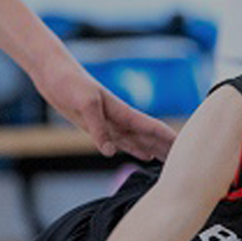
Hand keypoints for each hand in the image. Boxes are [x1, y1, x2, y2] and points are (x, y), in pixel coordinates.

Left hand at [35, 57, 174, 160]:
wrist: (53, 74)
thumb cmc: (69, 82)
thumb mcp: (84, 104)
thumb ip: (98, 128)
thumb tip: (109, 152)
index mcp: (122, 112)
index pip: (153, 128)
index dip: (170, 139)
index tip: (188, 152)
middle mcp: (121, 119)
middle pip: (151, 137)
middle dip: (170, 149)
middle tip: (189, 166)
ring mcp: (111, 123)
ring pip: (140, 141)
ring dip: (157, 152)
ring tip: (173, 164)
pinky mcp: (98, 127)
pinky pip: (122, 142)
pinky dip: (136, 150)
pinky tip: (144, 157)